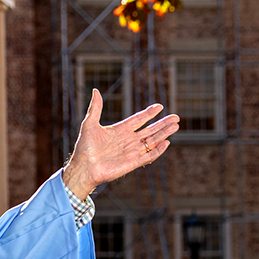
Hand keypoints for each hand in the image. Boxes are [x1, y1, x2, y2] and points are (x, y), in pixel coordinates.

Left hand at [63, 89, 179, 198]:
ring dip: (164, 133)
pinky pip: (149, 156)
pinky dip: (158, 150)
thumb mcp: (89, 124)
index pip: (138, 120)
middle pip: (149, 130)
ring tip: (175, 125)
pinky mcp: (133, 163)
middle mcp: (127, 141)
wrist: (83, 168)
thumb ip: (95, 108)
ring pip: (152, 141)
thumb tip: (95, 90)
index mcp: (119, 131)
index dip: (149, 113)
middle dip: (162, 123)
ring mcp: (131, 152)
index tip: (159, 106)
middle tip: (176, 117)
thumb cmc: (84, 148)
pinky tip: (166, 142)